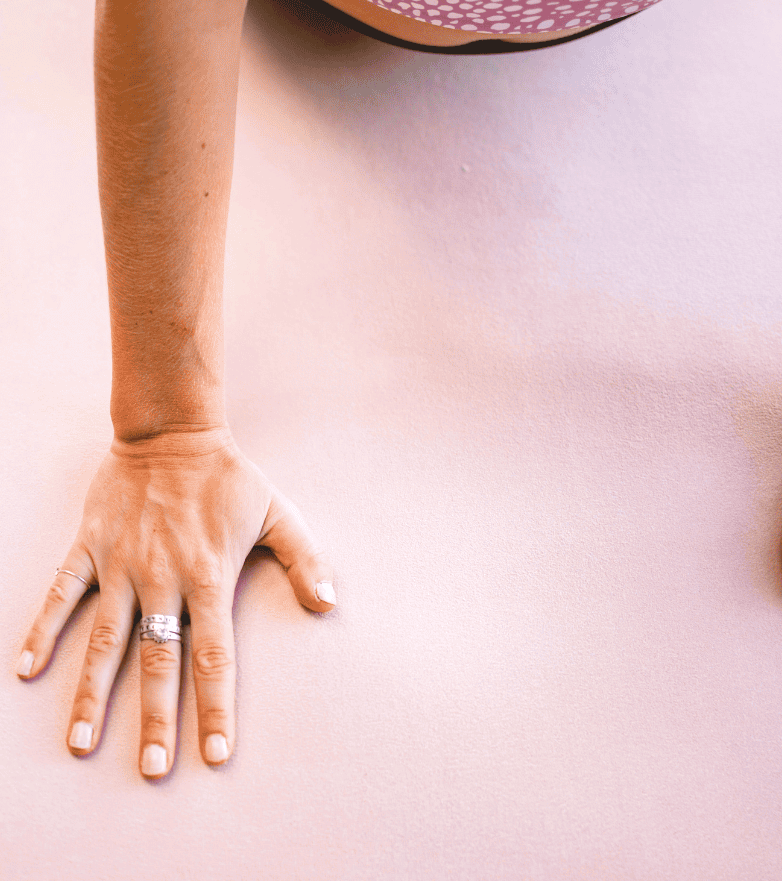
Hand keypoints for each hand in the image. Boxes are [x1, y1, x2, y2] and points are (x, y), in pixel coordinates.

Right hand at [15, 427, 335, 776]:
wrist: (173, 432)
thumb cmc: (230, 478)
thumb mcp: (279, 512)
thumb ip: (305, 559)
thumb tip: (330, 604)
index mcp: (209, 576)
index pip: (215, 656)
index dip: (216, 707)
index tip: (215, 752)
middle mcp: (163, 579)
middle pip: (159, 663)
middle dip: (157, 719)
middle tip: (154, 770)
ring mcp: (122, 565)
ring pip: (104, 641)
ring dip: (93, 694)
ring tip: (81, 744)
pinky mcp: (89, 547)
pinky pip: (60, 594)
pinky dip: (41, 629)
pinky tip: (26, 671)